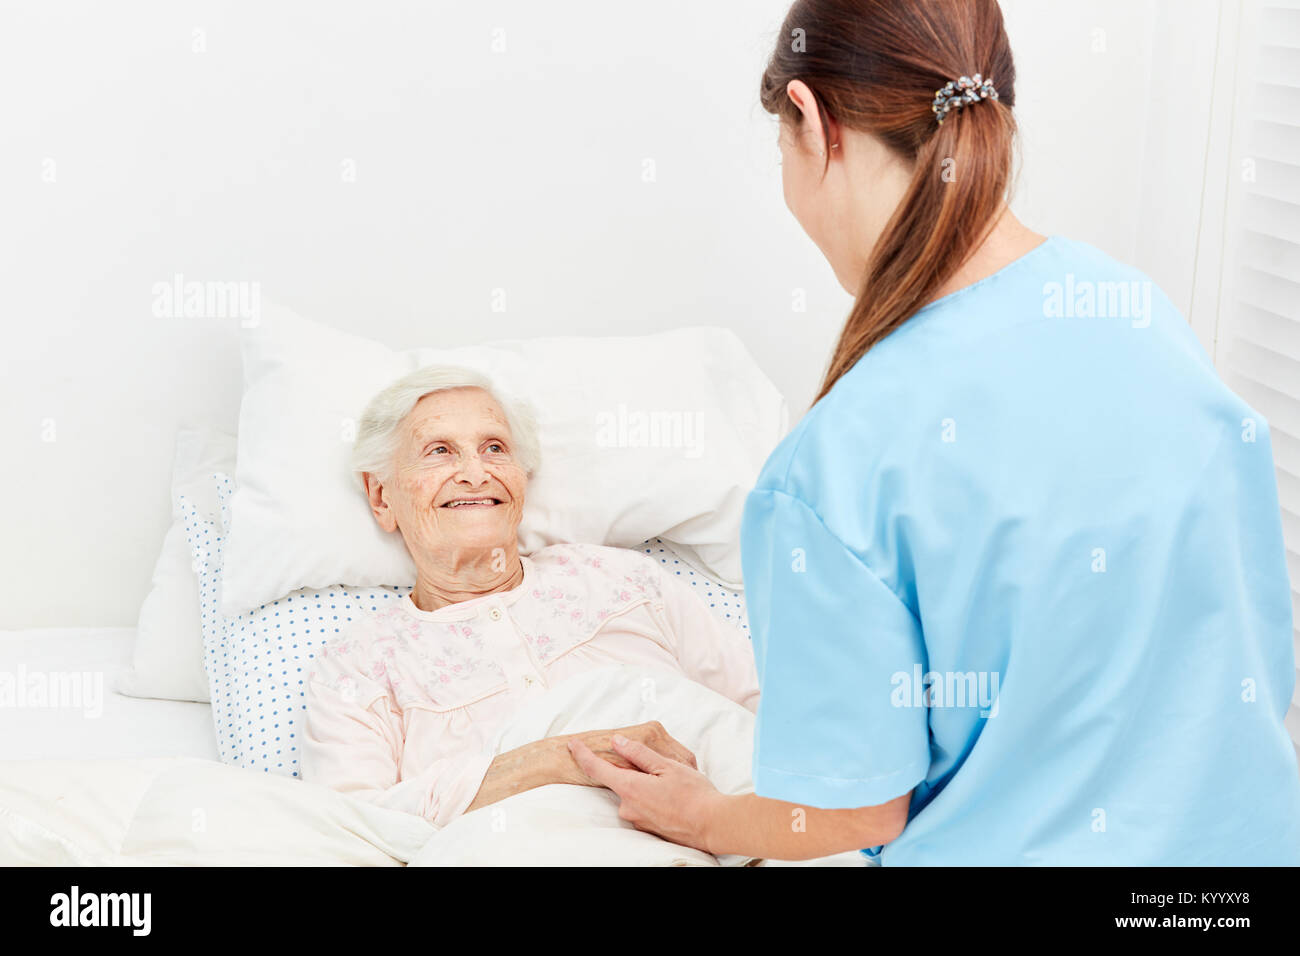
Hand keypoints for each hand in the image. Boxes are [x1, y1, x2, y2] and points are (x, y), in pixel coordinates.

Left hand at [567, 732, 726, 852]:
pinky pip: (642, 805)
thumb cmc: (694, 794)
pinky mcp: (647, 828)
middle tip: (656, 764)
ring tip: (672, 782)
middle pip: (619, 780)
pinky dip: (651, 796)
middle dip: (631, 769)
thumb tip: (617, 742)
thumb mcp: (668, 766)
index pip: (596, 769)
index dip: (582, 755)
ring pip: (632, 793)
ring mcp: (637, 820)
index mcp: (630, 788)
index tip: (572, 744)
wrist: (713, 826)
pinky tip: (671, 795)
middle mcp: (628, 807)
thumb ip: (639, 754)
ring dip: (644, 784)